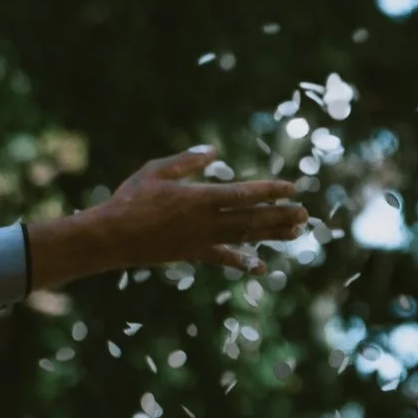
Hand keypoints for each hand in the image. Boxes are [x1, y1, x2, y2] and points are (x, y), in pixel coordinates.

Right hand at [39, 148, 309, 283]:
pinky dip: (243, 262)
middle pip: (252, 219)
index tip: (293, 188)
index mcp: (198, 198)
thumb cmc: (130, 199)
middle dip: (281, 216)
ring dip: (272, 235)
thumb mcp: (156, 171)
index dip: (270, 192)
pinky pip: (223, 259)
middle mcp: (206, 222)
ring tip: (297, 232)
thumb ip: (187, 161)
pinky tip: (262, 267)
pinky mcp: (194, 255)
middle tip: (307, 214)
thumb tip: (215, 150)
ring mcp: (202, 241)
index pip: (243, 194)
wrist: (111, 238)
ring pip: (245, 238)